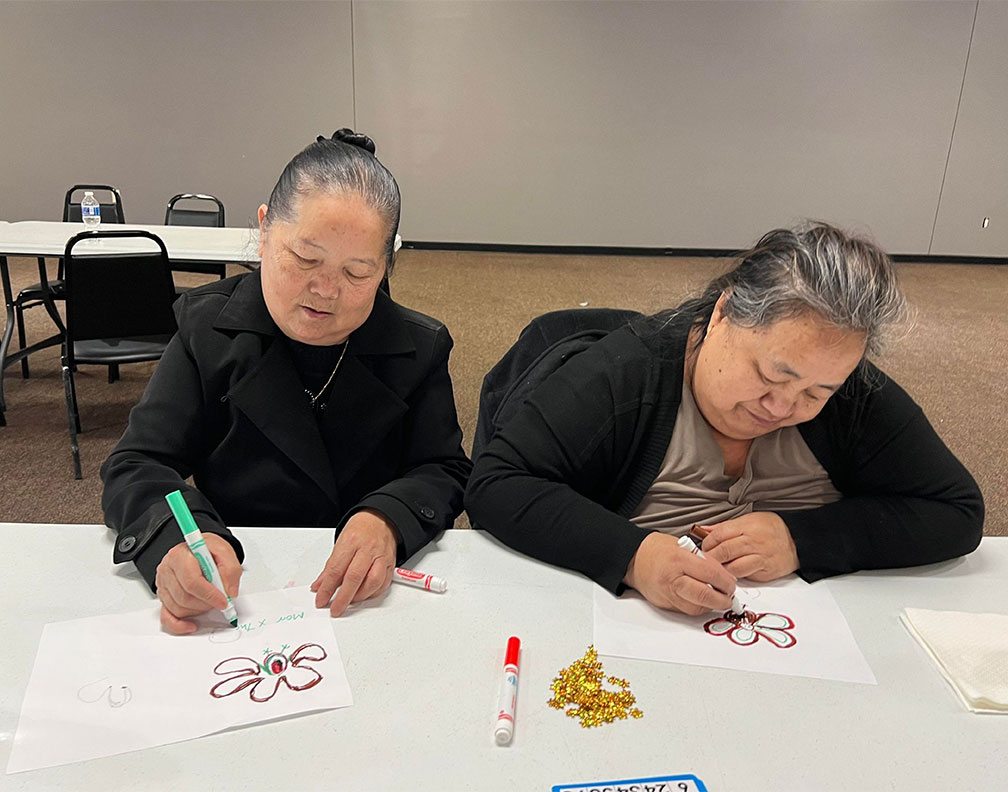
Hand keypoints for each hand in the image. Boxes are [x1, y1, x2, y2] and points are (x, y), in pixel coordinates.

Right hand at [155, 534, 241, 634]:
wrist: (198, 550)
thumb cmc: (208, 550)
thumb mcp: (224, 551)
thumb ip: (231, 569)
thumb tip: (229, 592)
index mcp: (180, 555)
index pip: (191, 581)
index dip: (209, 594)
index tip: (224, 601)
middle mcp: (167, 569)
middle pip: (184, 597)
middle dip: (206, 603)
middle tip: (221, 601)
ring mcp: (163, 584)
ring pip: (178, 608)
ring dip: (198, 610)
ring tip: (210, 601)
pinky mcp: (163, 597)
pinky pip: (167, 617)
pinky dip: (179, 625)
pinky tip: (192, 625)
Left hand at [311, 509, 397, 616]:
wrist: (381, 518)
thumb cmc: (360, 529)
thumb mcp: (340, 542)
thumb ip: (331, 566)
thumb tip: (319, 585)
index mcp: (351, 541)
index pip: (336, 569)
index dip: (327, 588)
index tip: (321, 600)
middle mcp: (368, 549)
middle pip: (354, 577)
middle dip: (343, 598)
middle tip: (335, 608)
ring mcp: (381, 557)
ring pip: (373, 582)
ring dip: (360, 596)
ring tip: (350, 601)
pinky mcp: (391, 564)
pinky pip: (384, 583)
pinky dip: (373, 593)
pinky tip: (364, 595)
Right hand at [623, 532, 737, 614]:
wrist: (634, 559)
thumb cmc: (657, 550)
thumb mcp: (683, 546)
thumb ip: (703, 560)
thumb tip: (723, 575)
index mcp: (678, 559)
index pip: (711, 574)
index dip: (726, 581)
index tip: (732, 583)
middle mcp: (672, 578)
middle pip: (705, 596)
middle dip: (723, 599)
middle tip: (729, 597)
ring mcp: (667, 593)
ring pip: (696, 608)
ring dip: (711, 605)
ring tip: (717, 598)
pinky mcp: (664, 604)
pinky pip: (686, 610)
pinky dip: (698, 606)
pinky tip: (702, 600)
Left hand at [695, 512, 798, 581]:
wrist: (797, 542)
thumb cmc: (771, 529)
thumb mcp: (749, 519)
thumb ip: (725, 526)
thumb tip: (703, 529)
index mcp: (747, 525)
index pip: (719, 534)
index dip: (708, 542)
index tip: (704, 547)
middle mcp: (753, 541)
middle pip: (724, 551)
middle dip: (711, 557)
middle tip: (707, 560)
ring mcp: (760, 556)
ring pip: (733, 566)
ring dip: (722, 569)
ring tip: (718, 567)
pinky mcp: (764, 570)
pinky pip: (745, 575)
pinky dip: (735, 575)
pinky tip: (732, 572)